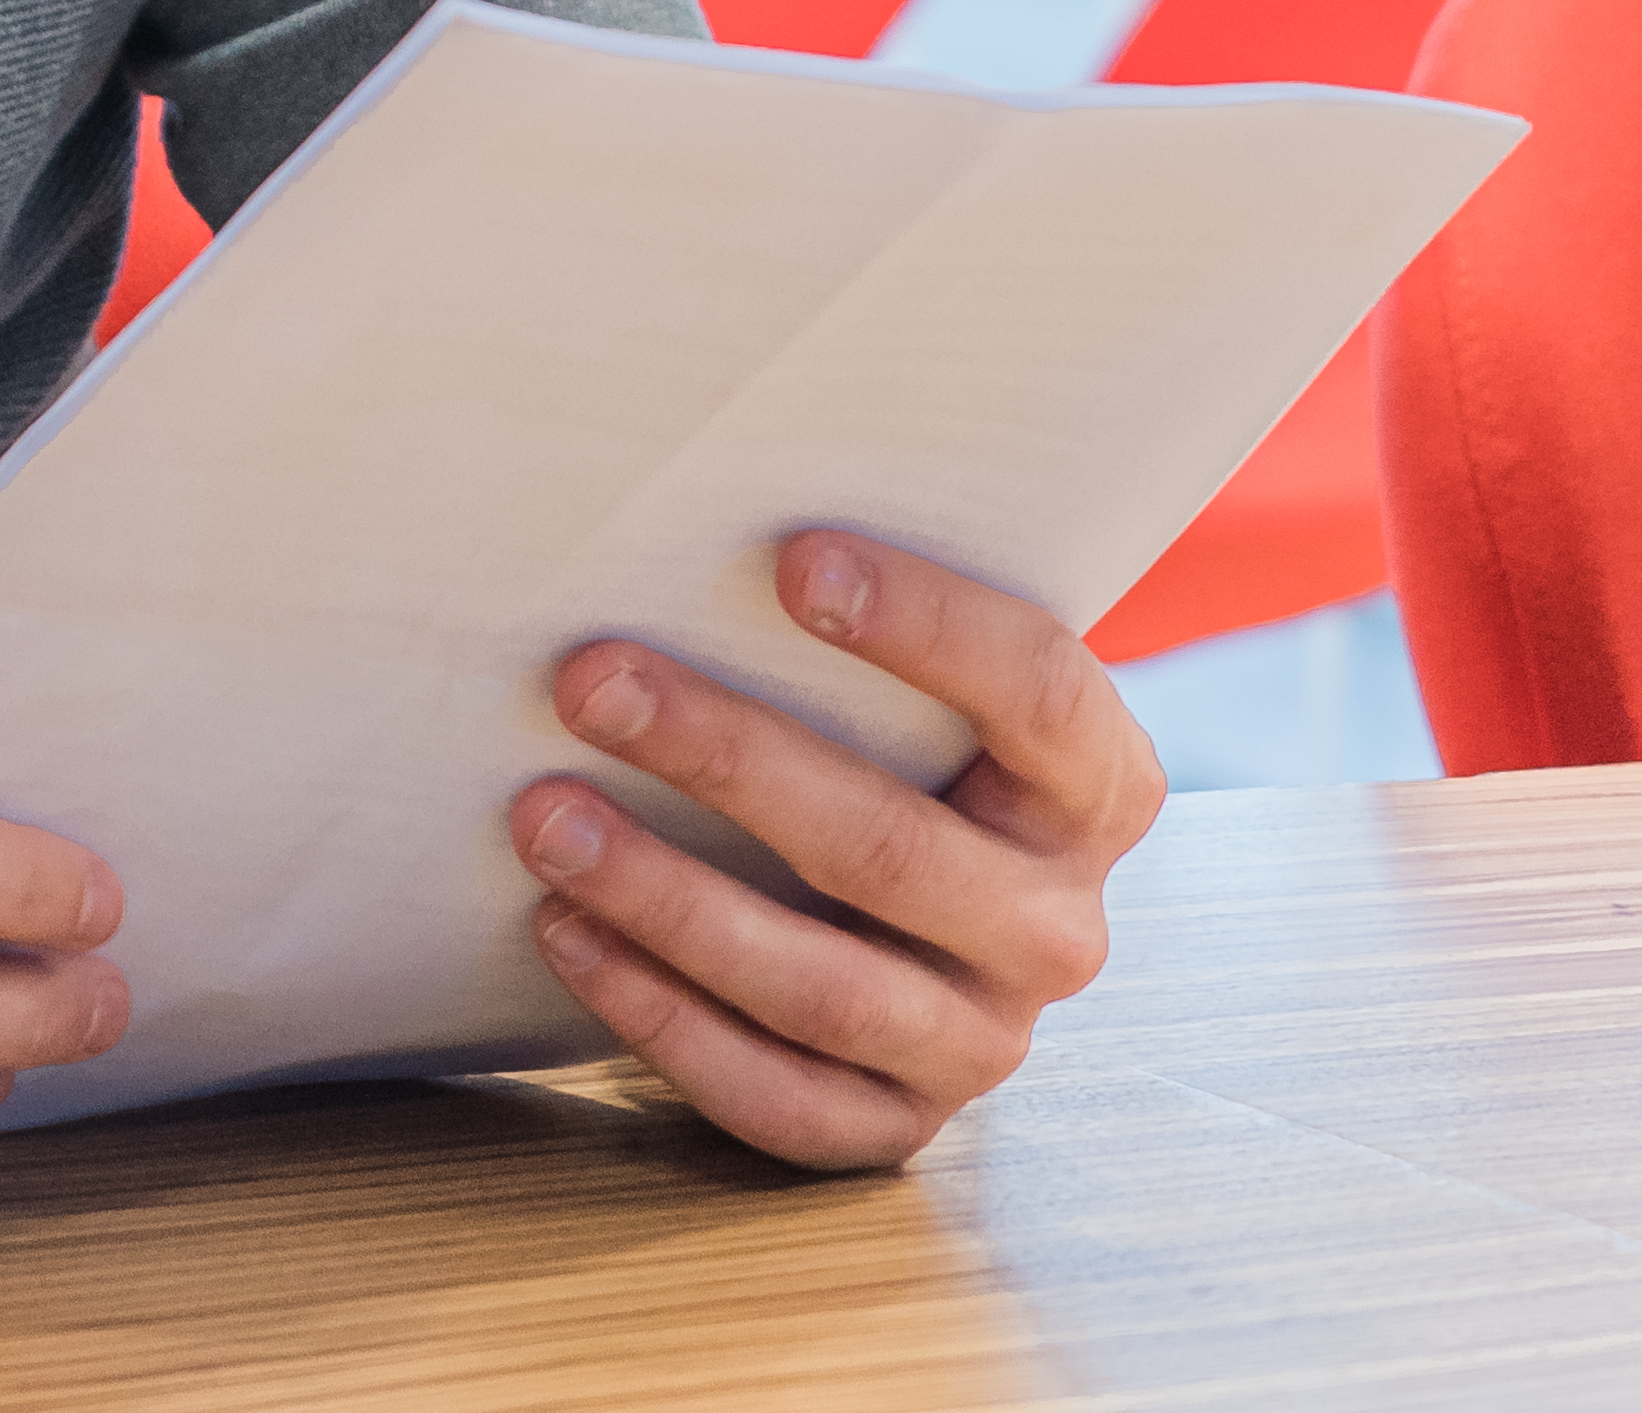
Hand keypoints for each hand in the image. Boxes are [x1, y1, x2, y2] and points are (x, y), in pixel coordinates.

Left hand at [509, 529, 1162, 1167]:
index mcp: (1098, 791)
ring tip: (543, 817)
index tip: (792, 559)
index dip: (928, 626)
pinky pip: (775, 1093)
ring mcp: (983, 1040)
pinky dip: (658, 1017)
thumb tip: (694, 516)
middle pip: (892, 846)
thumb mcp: (923, 696)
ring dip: (665, 896)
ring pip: (823, 983)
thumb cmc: (895, 756)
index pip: (1039, 694)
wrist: (920, 933)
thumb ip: (867, 625)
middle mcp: (1059, 927)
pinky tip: (565, 932)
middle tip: (588, 681)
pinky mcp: (896, 1125)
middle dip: (726, 759)